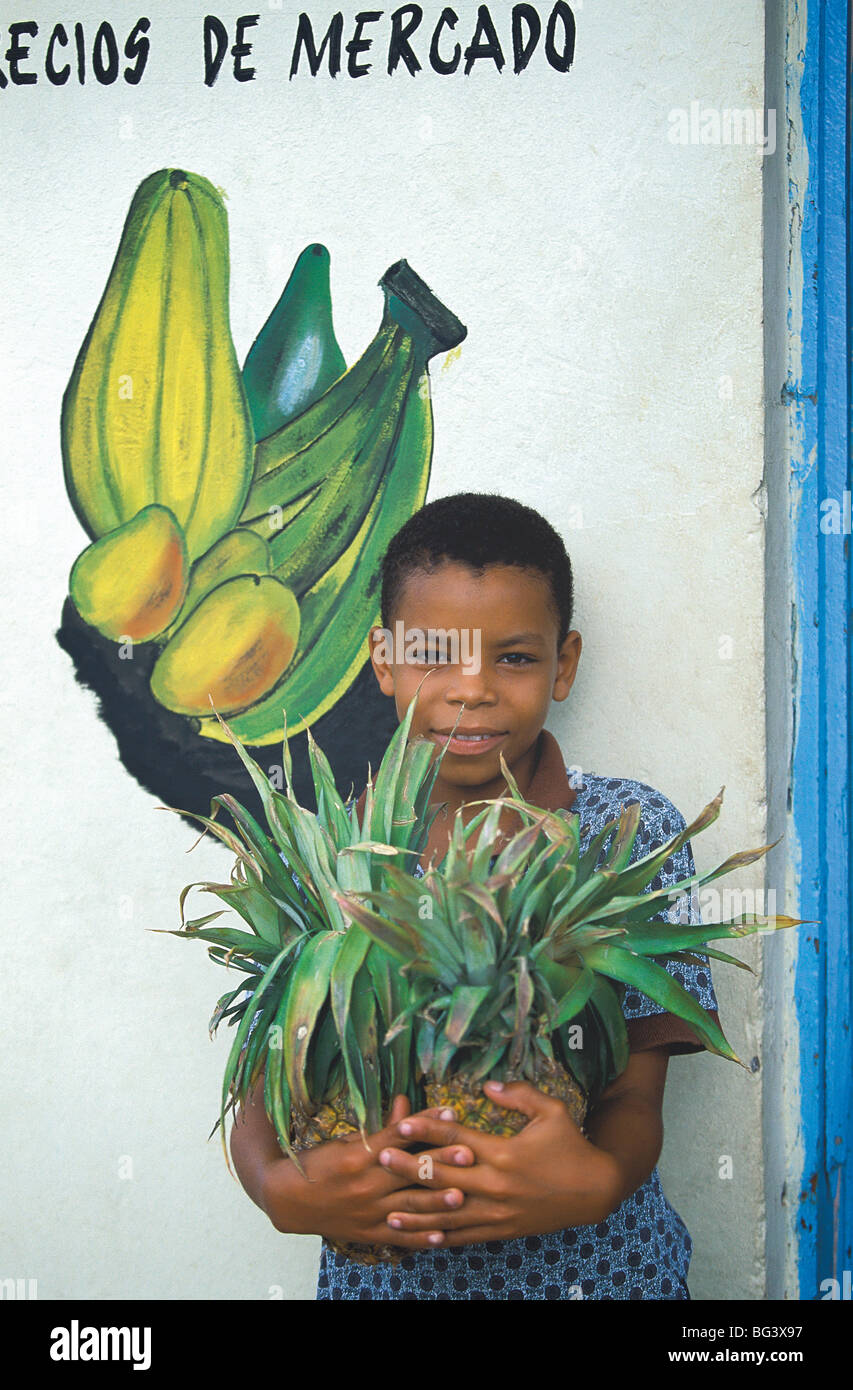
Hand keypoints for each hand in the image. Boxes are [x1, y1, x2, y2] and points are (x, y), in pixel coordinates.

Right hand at [259, 1093, 476, 1251]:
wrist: (288, 1199)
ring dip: (437, 1202)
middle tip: (470, 1154)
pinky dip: (420, 1237)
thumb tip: (406, 1102)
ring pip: (408, 1206)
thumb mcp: (348, 1141)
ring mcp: (368, 1211)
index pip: (399, 1137)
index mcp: (360, 1156)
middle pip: (409, 1172)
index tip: (452, 1113)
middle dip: (441, 1163)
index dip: (426, 1124)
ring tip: (462, 1196)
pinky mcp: (368, 1233)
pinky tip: (442, 1237)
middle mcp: (366, 1184)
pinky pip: (398, 1237)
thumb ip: (382, 1128)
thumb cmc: (320, 1163)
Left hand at [376, 1080, 623, 1246]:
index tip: (402, 1122)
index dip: (428, 1128)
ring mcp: (497, 1212)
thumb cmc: (572, 1146)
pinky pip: (465, 1236)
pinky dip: (441, 1237)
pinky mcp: (502, 1230)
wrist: (595, 1191)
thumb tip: (486, 1085)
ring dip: (417, 1211)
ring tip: (388, 1210)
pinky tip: (420, 1238)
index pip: (457, 1137)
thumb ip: (518, 1095)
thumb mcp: (552, 1111)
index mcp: (503, 1152)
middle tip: (380, 1159)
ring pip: (449, 1213)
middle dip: (408, 1167)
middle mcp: (495, 1184)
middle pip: (443, 1175)